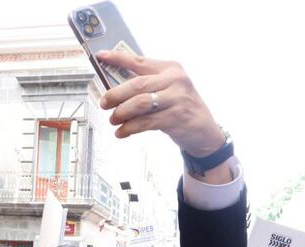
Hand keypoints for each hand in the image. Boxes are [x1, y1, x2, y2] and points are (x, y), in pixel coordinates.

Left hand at [97, 52, 225, 159]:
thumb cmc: (180, 107)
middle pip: (137, 84)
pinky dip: (129, 128)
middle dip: (115, 94)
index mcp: (170, 68)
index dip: (117, 58)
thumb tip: (114, 88)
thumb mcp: (168, 88)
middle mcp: (175, 80)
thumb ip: (146, 85)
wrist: (204, 130)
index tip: (101, 57)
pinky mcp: (175, 118)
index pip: (139, 60)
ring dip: (121, 112)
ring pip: (140, 103)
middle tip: (104, 103)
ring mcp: (177, 99)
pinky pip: (145, 122)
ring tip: (113, 119)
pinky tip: (122, 132)